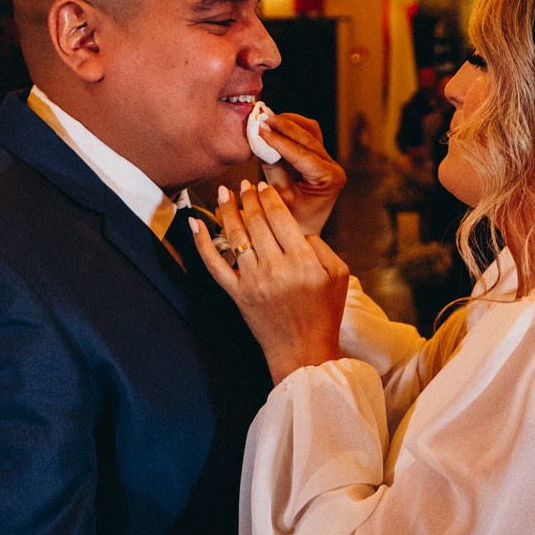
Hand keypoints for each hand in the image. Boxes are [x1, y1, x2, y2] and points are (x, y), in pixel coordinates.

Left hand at [191, 179, 348, 383]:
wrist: (303, 350)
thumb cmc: (324, 313)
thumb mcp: (338, 275)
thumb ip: (321, 247)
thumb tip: (297, 229)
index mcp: (303, 261)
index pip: (280, 217)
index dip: (269, 197)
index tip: (264, 186)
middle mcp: (276, 268)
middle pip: (256, 222)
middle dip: (248, 198)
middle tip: (244, 184)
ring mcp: (253, 281)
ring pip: (235, 236)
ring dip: (228, 210)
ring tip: (226, 193)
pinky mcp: (237, 294)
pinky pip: (213, 265)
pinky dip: (202, 242)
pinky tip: (196, 223)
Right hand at [254, 112, 346, 235]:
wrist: (301, 233)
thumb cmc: (291, 222)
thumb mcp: (279, 197)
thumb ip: (272, 168)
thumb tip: (261, 140)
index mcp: (330, 179)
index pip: (302, 154)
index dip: (279, 140)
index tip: (260, 129)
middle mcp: (332, 167)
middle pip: (308, 136)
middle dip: (283, 126)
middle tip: (261, 118)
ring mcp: (327, 160)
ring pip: (309, 130)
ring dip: (287, 123)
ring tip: (264, 119)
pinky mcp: (316, 157)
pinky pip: (304, 136)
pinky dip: (288, 129)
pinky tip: (271, 127)